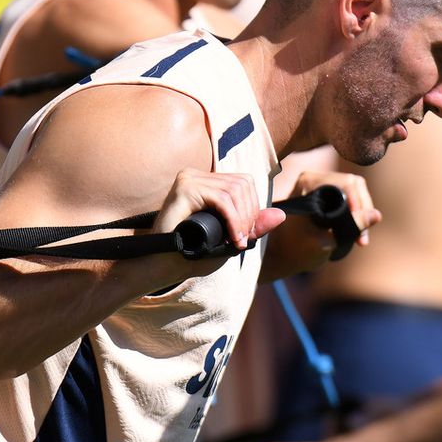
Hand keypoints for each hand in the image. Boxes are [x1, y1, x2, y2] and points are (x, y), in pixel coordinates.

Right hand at [154, 167, 284, 251]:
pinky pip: (222, 199)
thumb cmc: (189, 253)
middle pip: (242, 184)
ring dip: (242, 220)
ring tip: (236, 242)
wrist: (159, 265)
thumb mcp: (228, 239)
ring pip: (234, 191)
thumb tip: (282, 214)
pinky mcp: (184, 189)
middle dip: (249, 215)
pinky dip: (233, 220)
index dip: (252, 208)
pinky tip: (232, 238)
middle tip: (242, 241)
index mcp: (205, 182)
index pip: (243, 182)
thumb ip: (252, 226)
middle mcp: (195, 175)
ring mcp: (188, 179)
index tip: (245, 236)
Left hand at [264, 171, 382, 275]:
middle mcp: (313, 177)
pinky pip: (350, 196)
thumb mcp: (325, 241)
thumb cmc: (294, 250)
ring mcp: (319, 183)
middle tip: (362, 239)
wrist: (277, 255)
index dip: (360, 205)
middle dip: (362, 211)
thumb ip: (351, 227)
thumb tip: (377, 215)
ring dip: (361, 214)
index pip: (347, 184)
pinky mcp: (324, 192)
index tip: (361, 230)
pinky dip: (355, 213)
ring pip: (355, 191)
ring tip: (360, 239)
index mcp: (308, 183)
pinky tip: (355, 232)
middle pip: (354, 185)